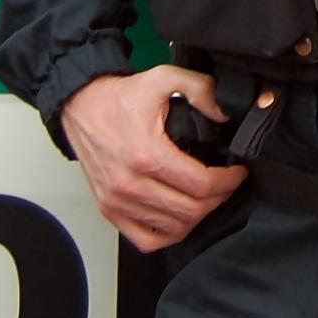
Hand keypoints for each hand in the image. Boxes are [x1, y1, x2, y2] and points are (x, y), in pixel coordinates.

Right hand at [59, 66, 248, 252]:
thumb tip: (225, 115)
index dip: (229, 181)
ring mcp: (117, 200)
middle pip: (191, 211)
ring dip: (198, 215)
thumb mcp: (165, 78)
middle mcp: (129, 183)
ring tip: (207, 196)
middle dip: (219, 198)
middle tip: (226, 183)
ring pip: (173, 228)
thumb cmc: (119, 97)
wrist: (81, 106)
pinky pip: (145, 240)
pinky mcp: (109, 209)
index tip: (237, 172)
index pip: (201, 184)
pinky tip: (180, 216)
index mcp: (146, 153)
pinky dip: (169, 234)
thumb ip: (202, 90)